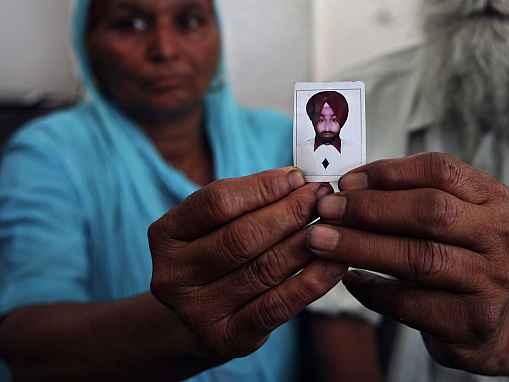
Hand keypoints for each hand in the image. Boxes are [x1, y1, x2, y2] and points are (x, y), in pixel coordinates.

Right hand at [149, 167, 346, 361]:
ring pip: (264, 269)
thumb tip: (298, 180)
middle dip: (290, 212)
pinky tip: (335, 263)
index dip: (262, 187)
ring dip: (306, 242)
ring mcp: (198, 310)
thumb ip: (247, 199)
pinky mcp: (228, 337)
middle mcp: (174, 274)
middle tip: (323, 197)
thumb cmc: (215, 251)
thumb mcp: (214, 222)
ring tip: (334, 224)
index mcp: (166, 234)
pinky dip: (312, 282)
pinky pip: (277, 305)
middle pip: (241, 237)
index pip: (216, 203)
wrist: (196, 316)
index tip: (297, 177)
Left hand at [308, 153, 508, 374]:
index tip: (347, 181)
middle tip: (327, 209)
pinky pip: (410, 303)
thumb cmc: (454, 255)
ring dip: (362, 247)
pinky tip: (348, 279)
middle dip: (370, 208)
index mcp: (491, 197)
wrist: (489, 319)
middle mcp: (499, 235)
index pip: (440, 170)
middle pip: (431, 211)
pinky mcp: (473, 322)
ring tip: (322, 241)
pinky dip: (373, 289)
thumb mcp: (446, 216)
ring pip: (419, 257)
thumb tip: (346, 187)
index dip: (389, 172)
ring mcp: (491, 281)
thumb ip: (406, 196)